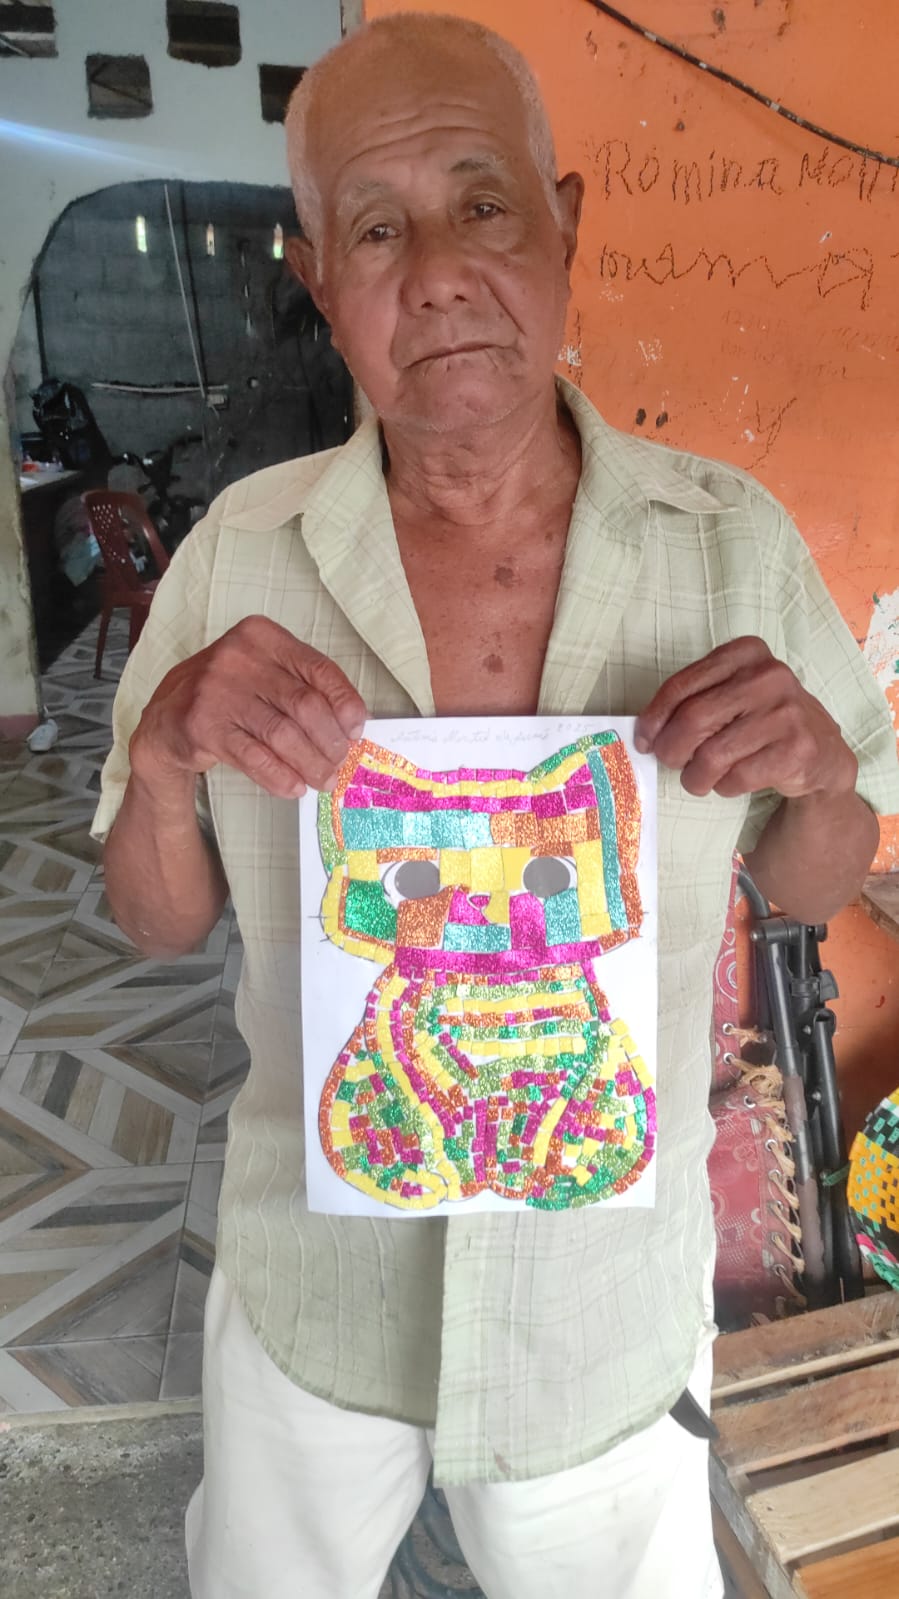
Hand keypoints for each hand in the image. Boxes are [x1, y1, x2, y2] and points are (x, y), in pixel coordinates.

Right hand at [130, 616, 366, 798]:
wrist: (168, 714)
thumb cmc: (230, 692)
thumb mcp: (264, 672)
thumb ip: (302, 687)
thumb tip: (350, 725)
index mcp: (262, 636)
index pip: (319, 669)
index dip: (345, 703)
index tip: (356, 730)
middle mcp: (238, 657)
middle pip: (304, 705)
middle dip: (330, 741)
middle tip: (339, 762)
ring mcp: (217, 691)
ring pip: (282, 734)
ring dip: (310, 763)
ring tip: (323, 779)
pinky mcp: (203, 726)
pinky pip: (254, 757)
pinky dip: (280, 776)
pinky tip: (294, 787)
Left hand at [633, 636, 856, 799]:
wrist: (820, 753)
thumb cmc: (762, 722)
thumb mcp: (732, 695)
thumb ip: (694, 701)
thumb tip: (646, 732)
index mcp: (746, 652)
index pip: (682, 685)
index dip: (654, 717)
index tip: (644, 739)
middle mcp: (769, 676)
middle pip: (693, 720)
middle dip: (671, 750)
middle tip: (671, 762)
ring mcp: (787, 712)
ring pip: (711, 755)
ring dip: (696, 777)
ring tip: (700, 779)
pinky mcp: (797, 750)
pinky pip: (737, 778)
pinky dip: (725, 787)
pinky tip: (734, 781)